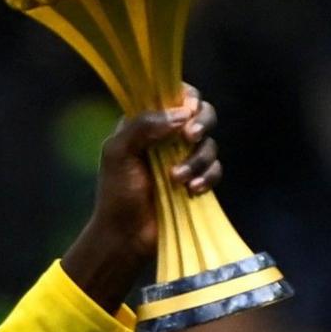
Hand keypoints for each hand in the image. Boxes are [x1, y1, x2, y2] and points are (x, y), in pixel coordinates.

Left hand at [61, 86, 220, 312]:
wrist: (125, 236)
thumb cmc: (115, 194)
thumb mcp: (118, 153)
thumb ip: (143, 125)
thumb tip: (182, 114)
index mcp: (145, 123)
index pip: (174, 94)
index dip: (186, 98)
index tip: (186, 111)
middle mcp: (166, 137)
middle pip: (201, 113)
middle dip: (202, 122)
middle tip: (189, 137)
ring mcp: (183, 159)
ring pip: (209, 143)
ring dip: (197, 160)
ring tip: (177, 180)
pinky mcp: (195, 180)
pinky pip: (215, 169)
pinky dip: (207, 177)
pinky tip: (191, 191)